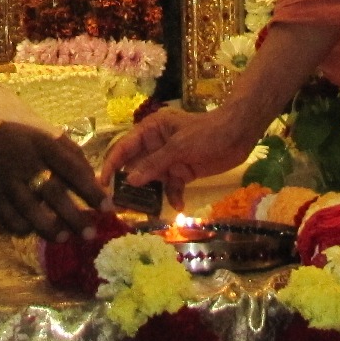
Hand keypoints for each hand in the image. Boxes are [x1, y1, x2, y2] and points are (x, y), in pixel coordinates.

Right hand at [0, 116, 104, 241]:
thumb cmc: (17, 141)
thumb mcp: (44, 137)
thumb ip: (70, 155)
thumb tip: (94, 179)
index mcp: (42, 147)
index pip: (72, 169)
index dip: (91, 190)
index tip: (108, 207)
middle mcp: (26, 165)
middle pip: (53, 194)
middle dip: (75, 216)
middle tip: (91, 233)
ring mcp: (7, 184)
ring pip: (31, 211)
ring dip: (50, 228)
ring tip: (64, 237)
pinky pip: (10, 221)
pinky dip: (25, 229)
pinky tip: (35, 231)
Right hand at [98, 103, 264, 211]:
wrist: (238, 135)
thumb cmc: (207, 134)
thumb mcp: (179, 147)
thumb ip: (154, 164)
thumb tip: (132, 180)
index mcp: (151, 129)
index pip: (125, 146)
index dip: (112, 164)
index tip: (102, 183)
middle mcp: (156, 144)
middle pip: (136, 165)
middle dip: (129, 184)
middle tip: (118, 204)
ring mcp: (169, 159)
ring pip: (152, 179)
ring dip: (150, 193)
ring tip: (143, 211)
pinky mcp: (182, 170)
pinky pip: (171, 186)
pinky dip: (173, 195)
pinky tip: (178, 205)